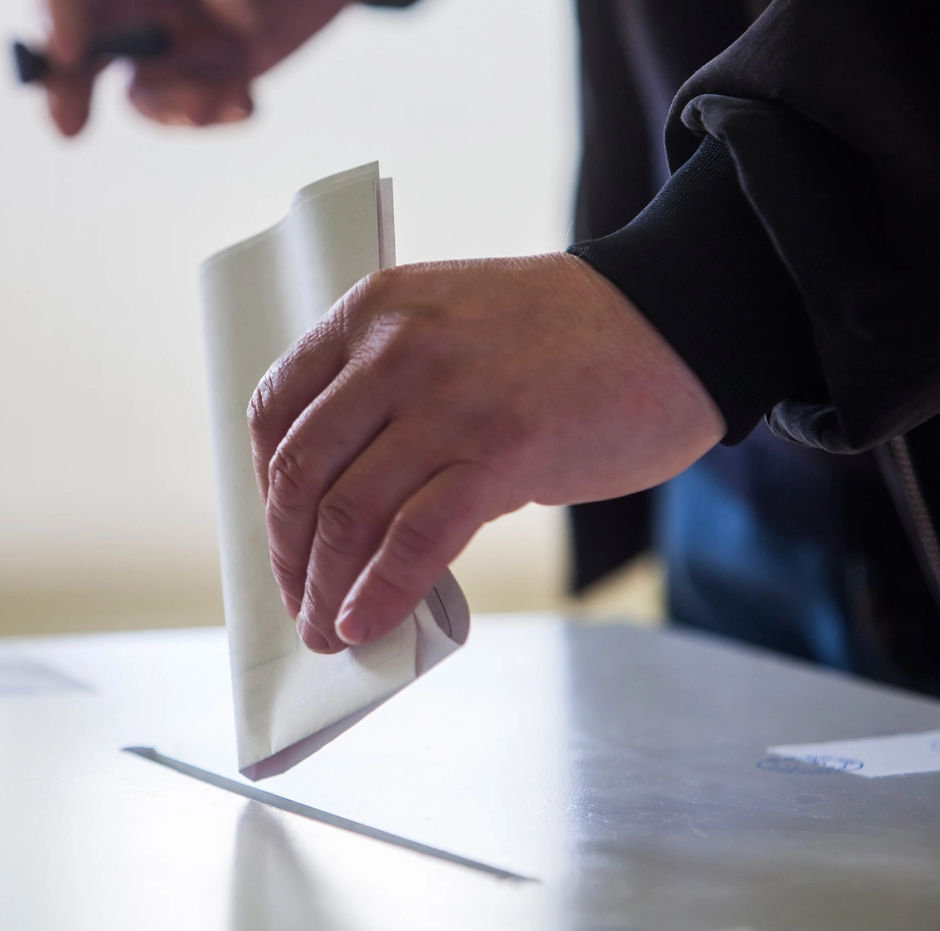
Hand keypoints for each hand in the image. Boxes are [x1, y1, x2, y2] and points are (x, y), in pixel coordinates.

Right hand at [42, 0, 365, 135]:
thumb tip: (233, 19)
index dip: (56, 15)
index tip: (66, 53)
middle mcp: (141, 0)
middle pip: (81, 47)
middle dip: (69, 87)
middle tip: (69, 123)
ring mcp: (175, 38)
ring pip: (143, 90)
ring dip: (172, 106)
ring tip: (217, 99)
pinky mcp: (216, 70)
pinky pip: (196, 107)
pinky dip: (216, 114)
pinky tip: (245, 103)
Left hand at [248, 254, 722, 652]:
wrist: (675, 320)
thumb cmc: (561, 339)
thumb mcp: (448, 329)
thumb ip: (387, 392)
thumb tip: (339, 505)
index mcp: (372, 310)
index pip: (275, 410)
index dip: (264, 487)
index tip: (280, 534)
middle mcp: (397, 349)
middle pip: (301, 471)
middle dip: (288, 552)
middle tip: (298, 600)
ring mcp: (449, 399)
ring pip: (348, 512)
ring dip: (324, 587)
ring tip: (327, 629)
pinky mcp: (503, 451)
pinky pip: (416, 540)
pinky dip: (380, 593)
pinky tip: (366, 624)